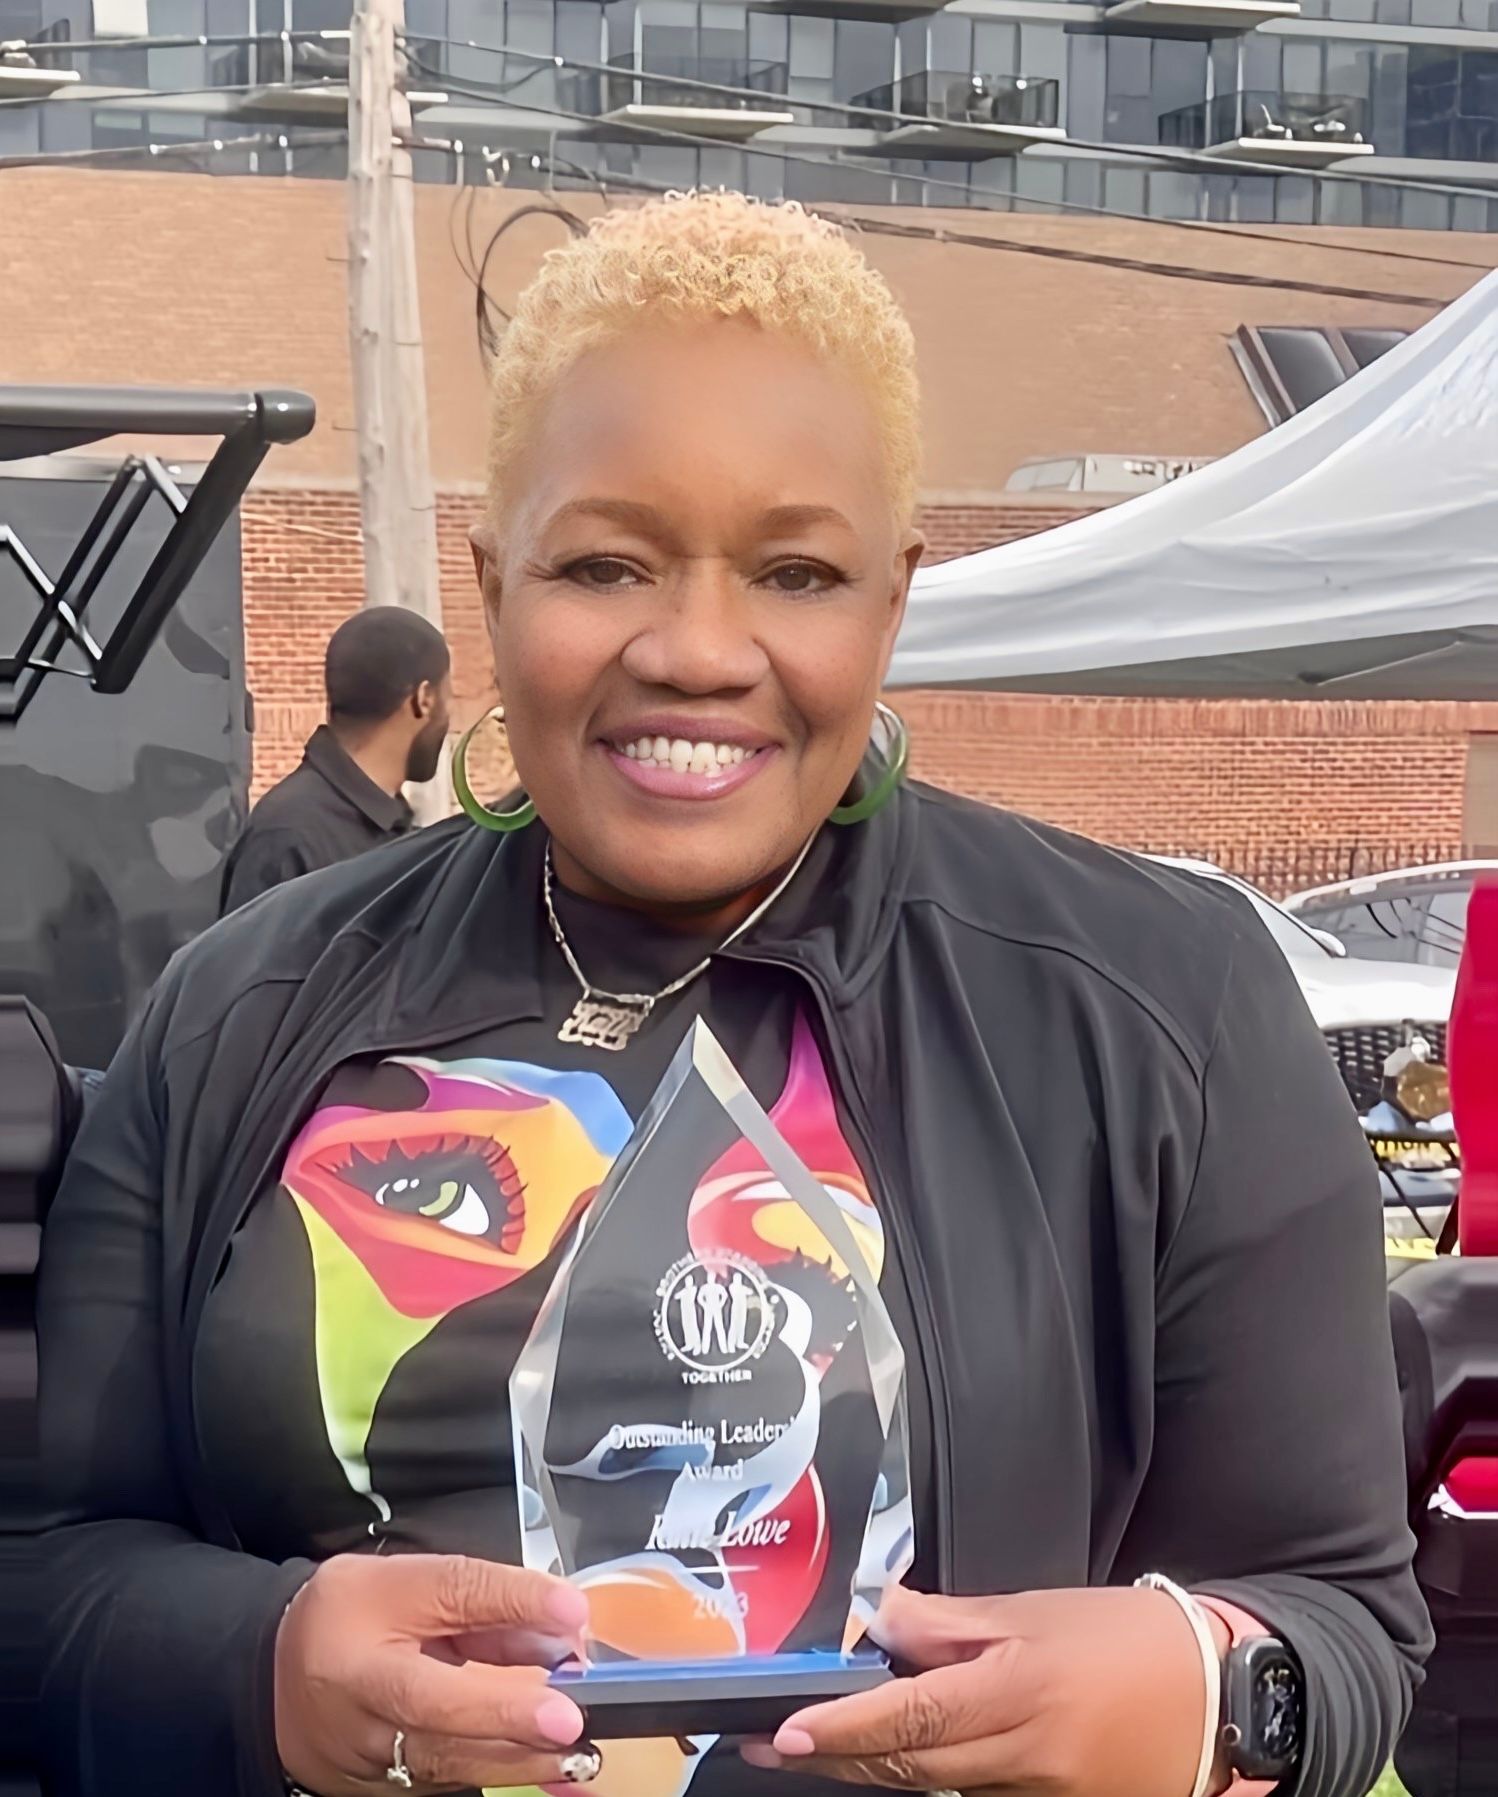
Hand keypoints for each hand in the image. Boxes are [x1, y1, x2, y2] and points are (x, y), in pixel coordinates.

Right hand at [275, 1552, 598, 1794]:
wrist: (277, 1679)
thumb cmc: (352, 1617)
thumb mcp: (406, 1581)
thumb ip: (479, 1598)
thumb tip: (559, 1619)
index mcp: (363, 1615)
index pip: (444, 1598)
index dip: (507, 1603)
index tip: (570, 1610)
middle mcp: (360, 1696)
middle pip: (433, 1707)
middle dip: (504, 1714)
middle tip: (567, 1718)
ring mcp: (366, 1754)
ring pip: (443, 1761)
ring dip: (514, 1761)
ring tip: (575, 1756)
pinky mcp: (382, 1789)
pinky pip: (444, 1783)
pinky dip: (497, 1777)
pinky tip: (549, 1774)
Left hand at [740, 1585, 1223, 1796]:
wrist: (1217, 1698)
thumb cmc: (1127, 1639)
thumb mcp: (1036, 1612)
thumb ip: (952, 1622)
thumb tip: (883, 1620)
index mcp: (1021, 1690)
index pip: (912, 1717)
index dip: (844, 1729)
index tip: (786, 1732)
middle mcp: (1028, 1755)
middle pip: (911, 1768)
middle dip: (838, 1759)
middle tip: (771, 1745)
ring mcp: (1042, 1795)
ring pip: (940, 1788)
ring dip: (880, 1767)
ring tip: (823, 1743)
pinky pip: (979, 1796)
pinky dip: (938, 1776)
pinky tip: (908, 1754)